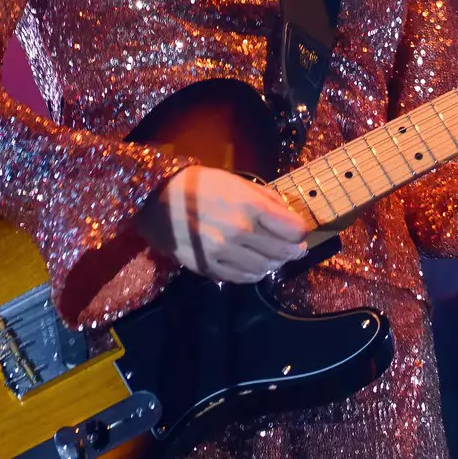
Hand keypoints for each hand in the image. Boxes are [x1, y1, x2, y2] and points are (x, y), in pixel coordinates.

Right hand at [135, 166, 308, 283]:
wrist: (156, 200)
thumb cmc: (199, 184)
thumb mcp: (235, 180)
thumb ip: (264, 197)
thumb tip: (287, 213)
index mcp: (249, 206)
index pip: (293, 229)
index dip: (300, 230)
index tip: (298, 230)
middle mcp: (239, 232)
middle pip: (283, 252)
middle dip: (294, 249)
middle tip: (294, 247)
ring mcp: (224, 252)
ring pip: (265, 268)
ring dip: (275, 263)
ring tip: (274, 256)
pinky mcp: (209, 267)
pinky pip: (242, 278)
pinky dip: (254, 274)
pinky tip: (255, 266)